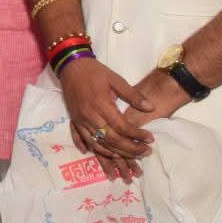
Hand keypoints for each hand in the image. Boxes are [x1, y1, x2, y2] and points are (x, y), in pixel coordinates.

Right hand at [59, 58, 154, 180]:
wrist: (70, 66)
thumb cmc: (94, 72)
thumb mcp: (115, 79)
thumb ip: (132, 95)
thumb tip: (150, 108)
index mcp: (101, 104)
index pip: (122, 127)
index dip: (138, 135)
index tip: (151, 139)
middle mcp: (90, 116)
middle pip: (112, 140)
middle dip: (131, 149)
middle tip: (146, 152)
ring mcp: (81, 121)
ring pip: (100, 144)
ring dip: (117, 153)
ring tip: (132, 156)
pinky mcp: (75, 122)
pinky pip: (85, 141)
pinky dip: (97, 150)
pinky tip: (108, 154)